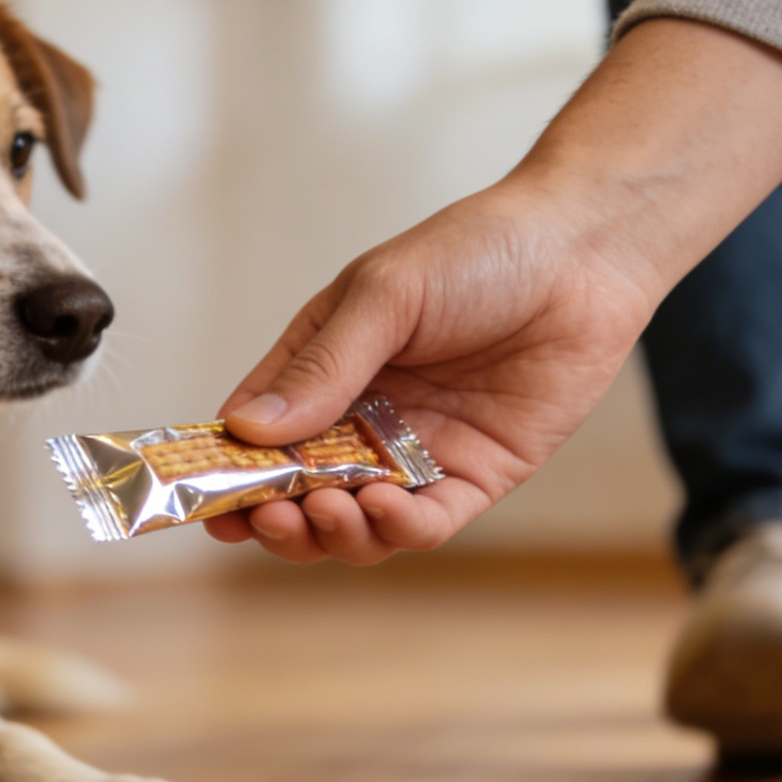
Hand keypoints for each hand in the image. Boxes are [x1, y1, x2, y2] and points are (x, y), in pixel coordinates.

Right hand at [203, 175, 657, 563]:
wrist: (585, 252)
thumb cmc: (478, 252)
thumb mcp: (383, 296)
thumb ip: (322, 366)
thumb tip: (247, 430)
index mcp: (321, 367)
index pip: (254, 430)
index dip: (221, 469)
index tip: (196, 496)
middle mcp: (361, 417)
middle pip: (296, 490)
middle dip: (271, 515)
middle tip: (266, 514)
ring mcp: (416, 450)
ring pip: (354, 521)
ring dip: (330, 530)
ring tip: (326, 507)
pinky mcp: (475, 475)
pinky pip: (426, 522)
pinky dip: (397, 528)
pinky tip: (383, 510)